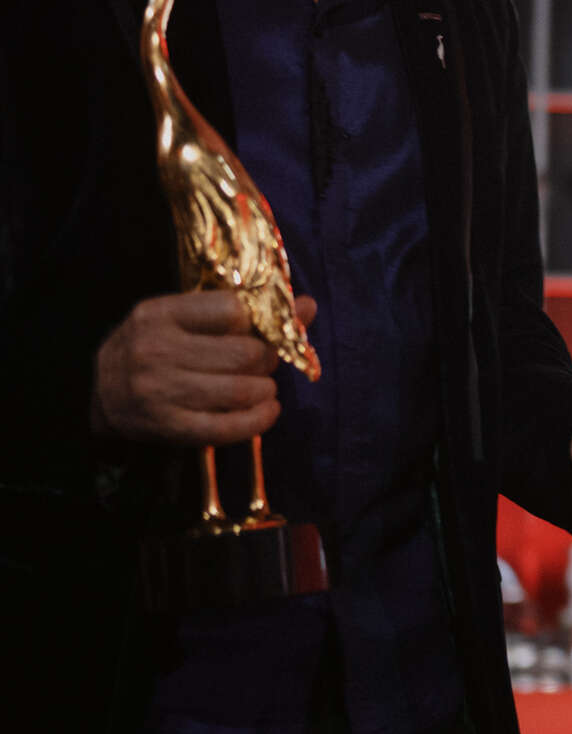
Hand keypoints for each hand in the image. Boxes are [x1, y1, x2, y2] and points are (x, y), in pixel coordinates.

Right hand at [90, 290, 316, 447]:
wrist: (102, 396)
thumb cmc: (154, 348)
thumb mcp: (184, 319)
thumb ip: (241, 311)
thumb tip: (308, 306)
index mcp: (159, 313)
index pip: (233, 309)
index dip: (258, 322)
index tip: (260, 331)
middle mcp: (155, 350)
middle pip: (244, 354)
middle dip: (268, 359)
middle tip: (265, 363)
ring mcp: (159, 391)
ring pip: (241, 390)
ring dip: (266, 390)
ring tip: (263, 388)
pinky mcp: (168, 426)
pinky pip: (228, 428)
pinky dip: (260, 420)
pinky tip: (267, 411)